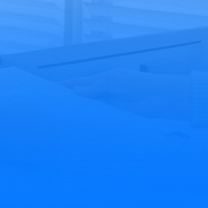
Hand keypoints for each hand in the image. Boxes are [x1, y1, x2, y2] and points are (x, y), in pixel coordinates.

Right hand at [61, 68, 192, 120]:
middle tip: (53, 109)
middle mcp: (103, 93)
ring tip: (62, 120)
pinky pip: (98, 120)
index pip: (79, 83)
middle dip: (69, 102)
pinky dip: (90, 122)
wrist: (155, 99)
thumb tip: (77, 91)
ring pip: (89, 110)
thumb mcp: (112, 80)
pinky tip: (80, 127)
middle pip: (82, 98)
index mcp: (101, 80)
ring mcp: (107, 106)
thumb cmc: (135, 84)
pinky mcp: (113, 118)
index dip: (66, 86)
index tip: (51, 90)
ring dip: (79, 114)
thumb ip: (95, 86)